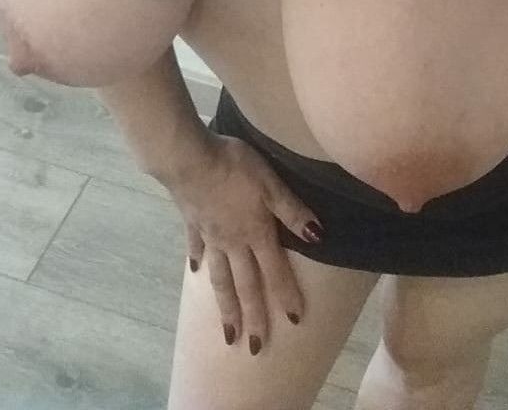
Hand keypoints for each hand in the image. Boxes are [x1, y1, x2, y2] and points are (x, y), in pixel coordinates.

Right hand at [162, 127, 325, 353]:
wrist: (189, 159)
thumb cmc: (235, 167)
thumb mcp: (271, 184)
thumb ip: (292, 210)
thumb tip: (318, 236)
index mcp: (255, 233)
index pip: (275, 271)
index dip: (286, 295)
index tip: (294, 322)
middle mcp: (232, 242)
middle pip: (245, 285)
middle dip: (253, 317)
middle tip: (255, 348)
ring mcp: (210, 236)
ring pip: (220, 278)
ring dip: (225, 306)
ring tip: (227, 331)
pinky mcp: (192, 223)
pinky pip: (197, 249)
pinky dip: (198, 263)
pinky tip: (195, 272)